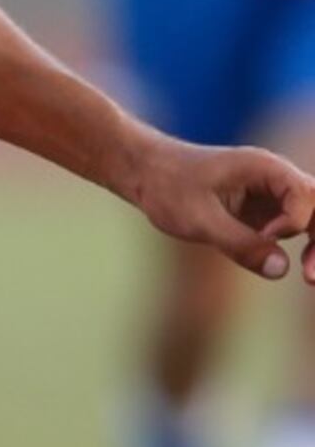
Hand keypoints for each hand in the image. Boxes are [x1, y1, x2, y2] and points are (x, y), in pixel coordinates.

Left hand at [128, 133, 314, 280]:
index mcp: (265, 168)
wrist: (147, 174)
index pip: (303, 196)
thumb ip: (240, 243)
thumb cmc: (169, 188)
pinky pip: (294, 228)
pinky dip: (302, 247)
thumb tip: (282, 270)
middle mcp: (276, 178)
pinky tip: (302, 270)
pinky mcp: (264, 212)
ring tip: (310, 278)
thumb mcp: (199, 219)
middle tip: (311, 278)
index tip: (266, 236)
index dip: (291, 222)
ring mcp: (273, 195)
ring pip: (311, 218)